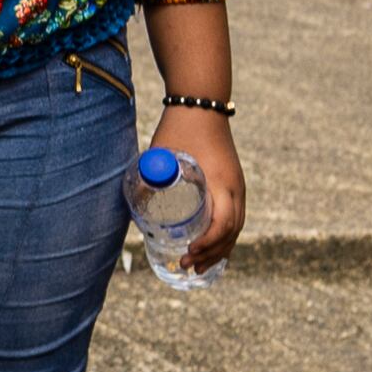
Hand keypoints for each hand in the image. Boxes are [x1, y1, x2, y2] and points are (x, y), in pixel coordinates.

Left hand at [150, 105, 246, 269]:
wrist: (202, 104)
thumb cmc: (180, 128)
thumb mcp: (161, 153)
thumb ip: (149, 179)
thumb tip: (133, 211)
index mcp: (222, 182)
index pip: (221, 224)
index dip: (207, 243)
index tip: (188, 252)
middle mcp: (235, 188)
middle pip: (231, 232)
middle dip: (211, 254)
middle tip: (187, 265)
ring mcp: (238, 187)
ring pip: (236, 228)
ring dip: (220, 250)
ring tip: (199, 267)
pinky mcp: (234, 185)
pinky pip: (236, 218)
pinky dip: (226, 237)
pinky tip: (213, 249)